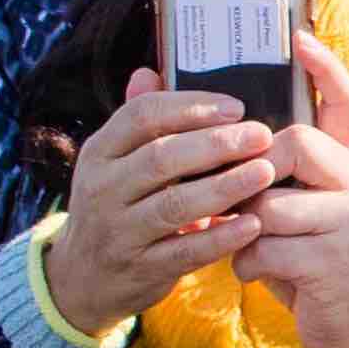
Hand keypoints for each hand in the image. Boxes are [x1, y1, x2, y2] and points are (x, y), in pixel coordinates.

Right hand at [42, 72, 275, 341]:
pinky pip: (186, 252)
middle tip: (262, 135)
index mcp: (99, 152)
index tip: (237, 107)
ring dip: (225, 187)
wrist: (82, 277)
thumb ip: (138, 119)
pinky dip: (221, 237)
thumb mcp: (114, 161)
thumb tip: (150, 70)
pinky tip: (254, 224)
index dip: (191, 107)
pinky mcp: (140, 269)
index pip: (142, 117)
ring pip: (175, 204)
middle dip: (216, 144)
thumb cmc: (116, 204)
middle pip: (161, 158)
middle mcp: (102, 189)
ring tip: (266, 172)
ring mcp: (119, 231)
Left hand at [238, 30, 348, 347]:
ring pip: (271, 202)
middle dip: (254, 171)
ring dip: (244, 229)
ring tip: (251, 245)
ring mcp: (348, 220)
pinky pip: (265, 247)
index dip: (324, 67)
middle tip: (248, 200)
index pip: (344, 102)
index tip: (298, 36)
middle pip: (295, 143)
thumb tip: (213, 139)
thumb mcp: (294, 211)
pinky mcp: (334, 259)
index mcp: (344, 165)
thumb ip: (267, 177)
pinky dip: (247, 265)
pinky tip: (257, 274)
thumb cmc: (311, 260)